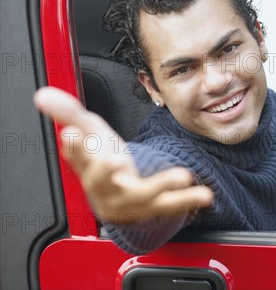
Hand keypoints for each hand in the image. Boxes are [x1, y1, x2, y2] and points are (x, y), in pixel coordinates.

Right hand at [34, 87, 212, 224]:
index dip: (74, 147)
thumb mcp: (91, 136)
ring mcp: (130, 201)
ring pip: (144, 195)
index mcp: (88, 168)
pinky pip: (170, 206)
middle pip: (102, 181)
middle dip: (105, 172)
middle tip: (114, 161)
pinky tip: (204, 194)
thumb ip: (70, 114)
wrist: (122, 203)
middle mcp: (106, 188)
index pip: (76, 157)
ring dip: (162, 186)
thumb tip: (43, 95)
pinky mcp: (152, 208)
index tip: (73, 135)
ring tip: (182, 176)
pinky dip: (187, 201)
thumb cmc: (105, 165)